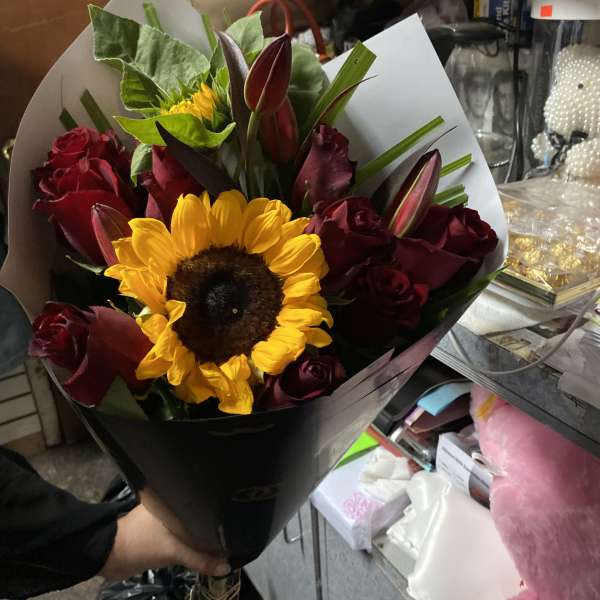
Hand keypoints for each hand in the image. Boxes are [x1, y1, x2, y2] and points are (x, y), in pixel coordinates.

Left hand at [100, 504, 230, 580]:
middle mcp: (172, 505)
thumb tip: (226, 567)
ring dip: (202, 537)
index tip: (237, 515)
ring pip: (191, 528)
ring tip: (224, 540)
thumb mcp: (173, 550)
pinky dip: (192, 545)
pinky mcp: (160, 535)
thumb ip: (200, 558)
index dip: (218, 508)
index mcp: (174, 498)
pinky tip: (205, 549)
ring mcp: (165, 521)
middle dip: (213, 524)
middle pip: (199, 515)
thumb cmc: (140, 543)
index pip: (202, 499)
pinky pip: (183, 539)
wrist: (108, 556)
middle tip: (234, 530)